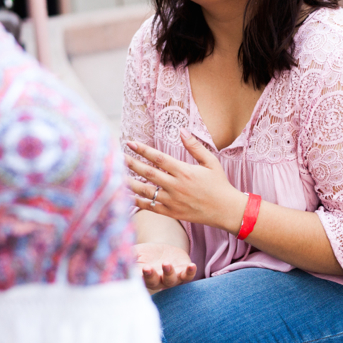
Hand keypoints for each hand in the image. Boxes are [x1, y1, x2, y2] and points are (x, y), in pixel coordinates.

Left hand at [125, 128, 246, 233]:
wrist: (226, 211)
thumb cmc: (219, 184)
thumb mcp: (210, 162)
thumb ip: (194, 146)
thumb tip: (181, 130)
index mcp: (184, 171)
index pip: (158, 158)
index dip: (142, 150)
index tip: (130, 143)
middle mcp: (176, 186)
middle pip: (148, 173)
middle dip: (131, 164)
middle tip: (118, 156)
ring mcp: (172, 201)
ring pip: (146, 191)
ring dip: (130, 183)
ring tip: (117, 175)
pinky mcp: (171, 213)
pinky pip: (150, 207)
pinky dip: (137, 201)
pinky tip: (127, 195)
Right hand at [134, 242, 196, 291]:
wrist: (163, 252)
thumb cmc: (145, 255)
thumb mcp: (136, 252)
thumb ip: (128, 255)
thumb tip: (116, 252)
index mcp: (143, 277)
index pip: (139, 279)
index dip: (138, 276)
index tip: (136, 269)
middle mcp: (158, 281)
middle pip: (155, 282)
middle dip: (151, 276)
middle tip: (148, 268)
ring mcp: (171, 279)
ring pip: (171, 280)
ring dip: (169, 273)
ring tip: (166, 264)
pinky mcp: (183, 273)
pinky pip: (188, 276)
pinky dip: (190, 272)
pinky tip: (191, 266)